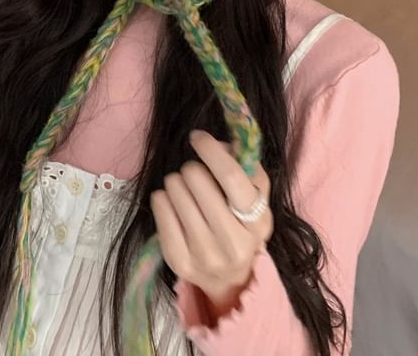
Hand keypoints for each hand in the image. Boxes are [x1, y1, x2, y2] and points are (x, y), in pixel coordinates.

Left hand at [150, 129, 272, 316]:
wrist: (232, 280)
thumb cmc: (243, 226)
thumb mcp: (258, 199)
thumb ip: (246, 166)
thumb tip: (218, 143)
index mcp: (256, 223)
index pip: (231, 177)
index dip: (211, 150)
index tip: (198, 137)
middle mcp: (232, 243)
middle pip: (197, 180)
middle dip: (192, 167)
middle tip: (194, 174)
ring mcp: (203, 255)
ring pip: (175, 191)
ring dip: (177, 182)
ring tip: (185, 191)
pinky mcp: (178, 261)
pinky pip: (160, 208)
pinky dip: (163, 198)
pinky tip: (173, 203)